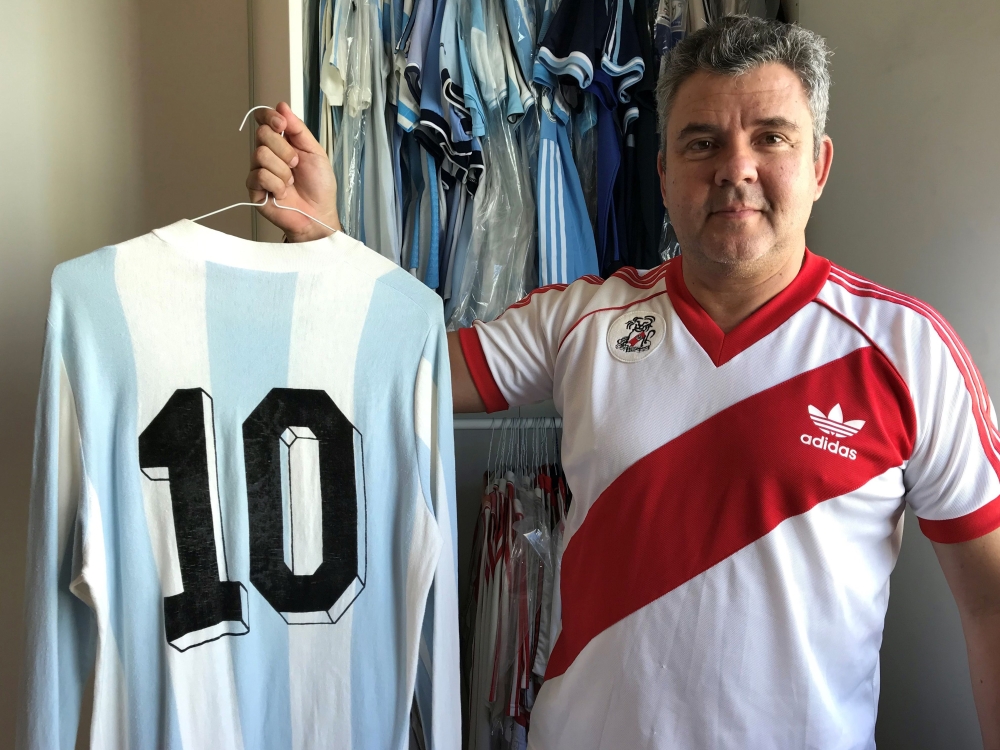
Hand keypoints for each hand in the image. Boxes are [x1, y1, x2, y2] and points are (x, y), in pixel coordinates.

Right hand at [246, 102, 340, 241]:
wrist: (320, 214)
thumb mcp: (315, 152)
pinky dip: (277, 184)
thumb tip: (282, 106)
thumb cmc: (319, 187)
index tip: (282, 125)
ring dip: (282, 170)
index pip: (264, 120)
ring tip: (291, 182)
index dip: (269, 117)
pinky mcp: (254, 189)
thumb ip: (298, 129)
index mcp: (281, 142)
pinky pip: (260, 175)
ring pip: (260, 155)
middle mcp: (267, 154)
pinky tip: (283, 192)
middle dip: (284, 149)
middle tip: (296, 164)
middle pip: (261, 134)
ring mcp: (259, 171)